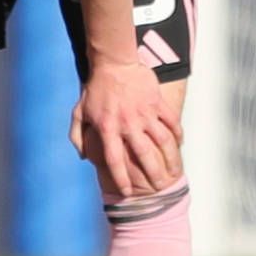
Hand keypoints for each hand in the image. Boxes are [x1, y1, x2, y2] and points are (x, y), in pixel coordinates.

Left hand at [72, 59, 182, 196]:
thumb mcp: (78, 113)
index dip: (120, 178)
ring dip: (170, 159)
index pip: (114, 159)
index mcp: (107, 128)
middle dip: (152, 174)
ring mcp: (144, 113)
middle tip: (160, 188)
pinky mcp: (157, 103)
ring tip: (174, 172)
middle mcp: (127, 124)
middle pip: (143, 155)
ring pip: (162, 141)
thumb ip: (77, 137)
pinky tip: (179, 145)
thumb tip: (83, 157)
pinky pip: (171, 123)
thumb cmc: (95, 89)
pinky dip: (177, 135)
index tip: (127, 192)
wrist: (113, 63)